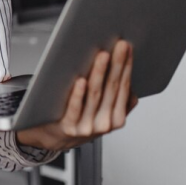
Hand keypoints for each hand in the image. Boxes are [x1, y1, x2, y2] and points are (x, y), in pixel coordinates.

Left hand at [15, 39, 137, 152]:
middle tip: (120, 46)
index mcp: (116, 118)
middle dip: (117, 65)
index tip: (127, 48)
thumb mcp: (104, 112)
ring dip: (100, 73)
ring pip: (95, 95)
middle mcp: (104, 123)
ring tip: (102, 56)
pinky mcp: (69, 127)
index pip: (123, 87)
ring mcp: (87, 126)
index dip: (126, 67)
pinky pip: (75, 109)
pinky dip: (78, 95)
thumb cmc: (80, 119)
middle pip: (112, 89)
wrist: (55, 138)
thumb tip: (130, 83)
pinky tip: (80, 81)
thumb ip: (118, 100)